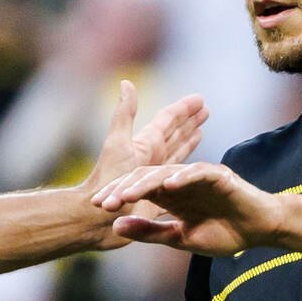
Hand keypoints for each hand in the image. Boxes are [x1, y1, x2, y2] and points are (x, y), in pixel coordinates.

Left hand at [82, 81, 207, 198]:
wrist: (96, 218)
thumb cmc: (106, 181)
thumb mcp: (118, 143)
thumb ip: (124, 115)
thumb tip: (126, 82)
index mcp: (145, 144)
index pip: (167, 120)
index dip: (183, 109)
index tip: (199, 98)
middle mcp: (151, 158)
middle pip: (174, 133)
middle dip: (189, 120)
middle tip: (205, 108)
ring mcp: (155, 176)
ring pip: (176, 153)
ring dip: (188, 140)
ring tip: (202, 128)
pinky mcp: (160, 195)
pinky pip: (177, 179)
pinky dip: (186, 170)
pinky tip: (195, 169)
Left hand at [92, 162, 283, 255]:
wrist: (258, 231)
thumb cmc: (223, 234)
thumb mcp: (179, 239)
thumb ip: (150, 232)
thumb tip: (116, 228)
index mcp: (168, 195)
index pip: (137, 191)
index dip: (117, 197)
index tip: (97, 208)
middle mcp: (179, 182)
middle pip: (145, 178)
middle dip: (123, 189)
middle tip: (104, 203)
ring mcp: (197, 176)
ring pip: (166, 173)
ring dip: (145, 184)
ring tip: (126, 195)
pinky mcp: (218, 175)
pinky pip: (198, 172)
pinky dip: (183, 177)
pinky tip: (168, 185)